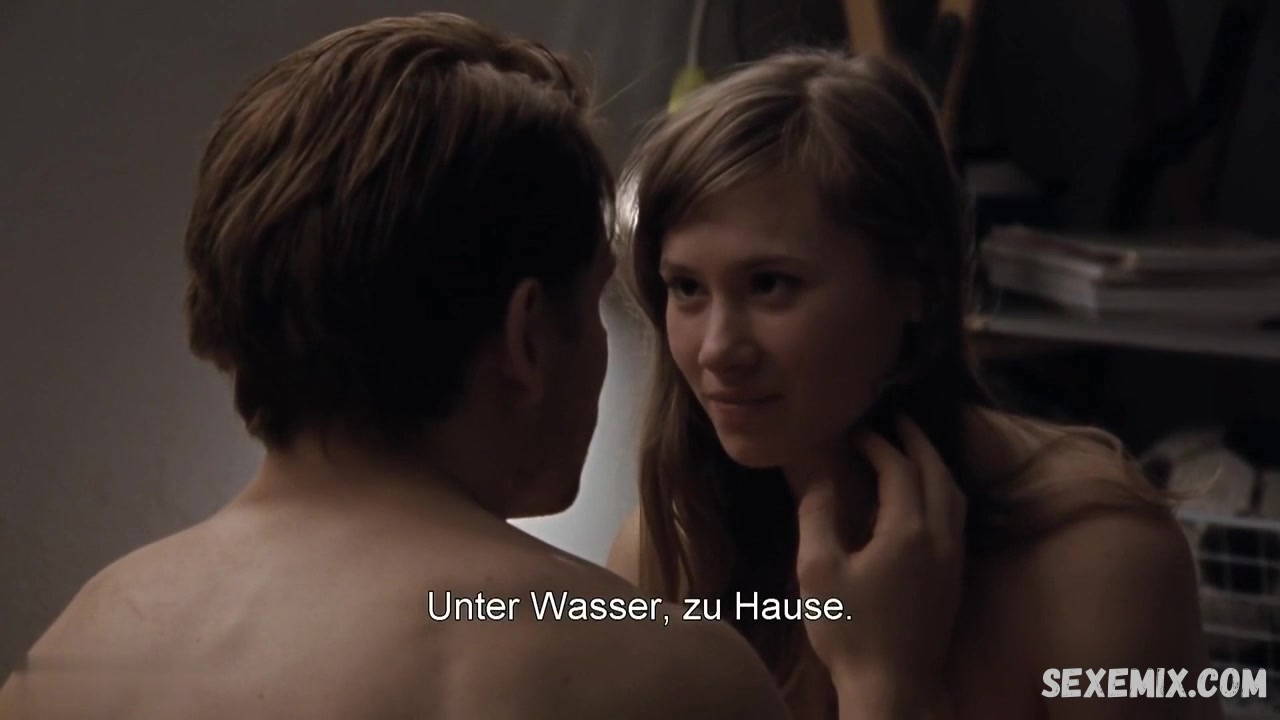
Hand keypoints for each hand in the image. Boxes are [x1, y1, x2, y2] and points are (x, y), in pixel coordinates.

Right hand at [794, 415, 965, 715]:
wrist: (892, 689)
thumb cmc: (850, 632)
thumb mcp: (818, 571)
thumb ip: (818, 516)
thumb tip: (818, 476)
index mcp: (909, 531)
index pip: (899, 468)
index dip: (878, 443)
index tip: (855, 433)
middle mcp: (940, 539)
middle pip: (937, 473)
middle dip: (917, 442)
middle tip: (896, 422)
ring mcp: (952, 561)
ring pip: (954, 496)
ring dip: (935, 466)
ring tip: (912, 453)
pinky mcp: (953, 581)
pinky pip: (956, 519)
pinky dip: (941, 493)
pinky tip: (922, 503)